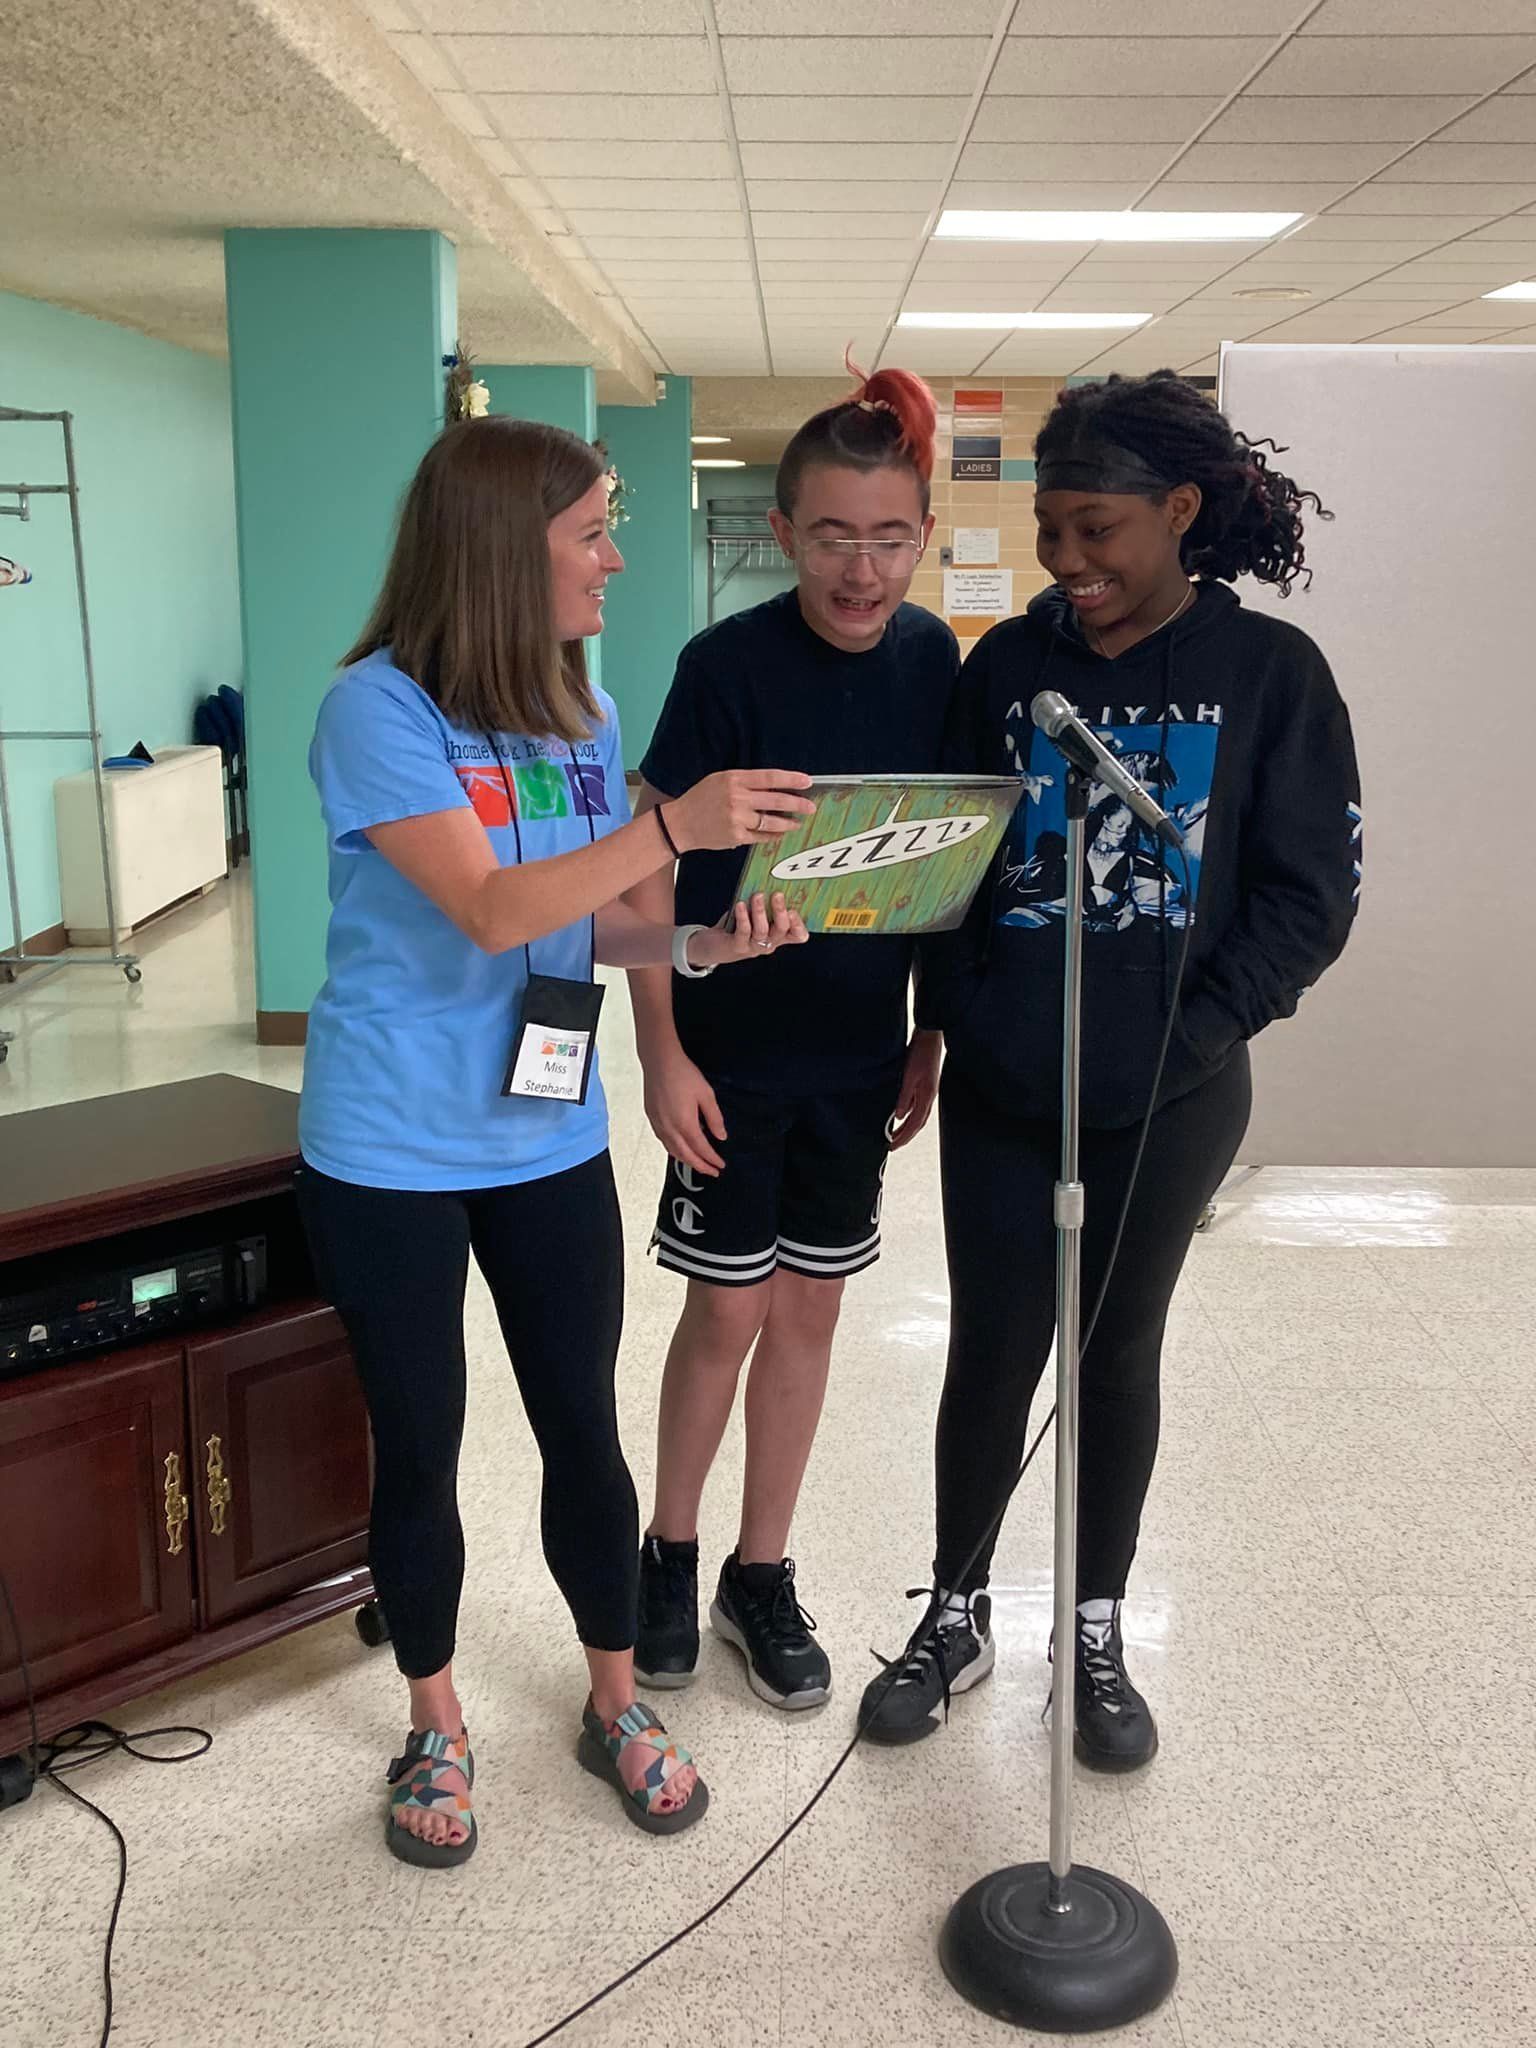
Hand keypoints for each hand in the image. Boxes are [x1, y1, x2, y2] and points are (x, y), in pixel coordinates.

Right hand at [643, 1047, 727, 1177]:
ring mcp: (658, 1124)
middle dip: (700, 1166)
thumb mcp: (706, 1095)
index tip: (720, 1165)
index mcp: (685, 1124)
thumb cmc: (683, 1074)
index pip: (701, 1149)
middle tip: (712, 1172)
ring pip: (673, 1151)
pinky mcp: (652, 1118)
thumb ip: (714, 1118)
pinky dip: (674, 1150)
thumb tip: (721, 1136)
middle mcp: (669, 1128)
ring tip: (698, 1164)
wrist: (659, 1061)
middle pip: (686, 1156)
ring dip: (686, 1160)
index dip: (712, 1159)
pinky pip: (663, 1141)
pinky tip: (679, 1148)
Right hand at [666, 770, 815, 852]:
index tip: (807, 781)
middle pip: (776, 800)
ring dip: (788, 823)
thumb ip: (745, 782)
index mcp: (734, 779)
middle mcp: (737, 798)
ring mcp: (737, 819)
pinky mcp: (736, 837)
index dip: (791, 779)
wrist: (680, 824)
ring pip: (772, 822)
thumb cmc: (701, 799)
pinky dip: (772, 836)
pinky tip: (780, 834)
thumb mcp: (720, 780)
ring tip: (797, 823)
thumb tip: (775, 786)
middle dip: (798, 804)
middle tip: (811, 807)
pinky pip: (761, 837)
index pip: (770, 777)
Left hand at [688, 892, 807, 968]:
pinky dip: (743, 917)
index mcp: (778, 936)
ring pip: (762, 931)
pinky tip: (740, 905)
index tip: (794, 909)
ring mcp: (754, 947)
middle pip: (782, 930)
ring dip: (760, 911)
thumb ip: (765, 905)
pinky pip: (743, 931)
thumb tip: (770, 883)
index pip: (798, 935)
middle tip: (777, 895)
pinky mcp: (738, 946)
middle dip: (780, 912)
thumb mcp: (755, 916)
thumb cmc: (738, 927)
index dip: (799, 925)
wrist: (713, 946)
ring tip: (757, 896)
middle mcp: (769, 944)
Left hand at [888, 1029, 941, 1149]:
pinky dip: (907, 1116)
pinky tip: (899, 1117)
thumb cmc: (921, 1053)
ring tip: (894, 1136)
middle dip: (904, 1137)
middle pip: (917, 1124)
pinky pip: (916, 1107)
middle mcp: (928, 1098)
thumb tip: (898, 1117)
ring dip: (906, 1129)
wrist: (929, 1037)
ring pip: (917, 1117)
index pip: (914, 1124)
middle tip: (891, 1146)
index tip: (891, 1146)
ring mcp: (927, 1093)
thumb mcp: (909, 1075)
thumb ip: (904, 1096)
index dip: (903, 1137)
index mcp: (927, 1097)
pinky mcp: (924, 1087)